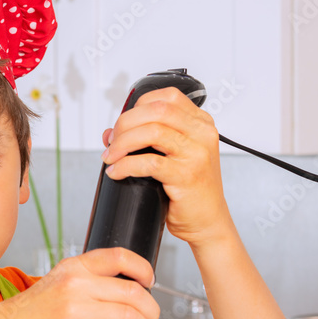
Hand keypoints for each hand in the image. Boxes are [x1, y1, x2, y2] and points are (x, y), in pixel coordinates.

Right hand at [0, 248, 158, 318]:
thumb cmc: (23, 317)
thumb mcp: (53, 285)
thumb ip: (83, 285)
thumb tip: (118, 299)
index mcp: (73, 268)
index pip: (118, 256)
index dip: (143, 269)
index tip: (150, 282)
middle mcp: (75, 285)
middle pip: (134, 293)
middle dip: (151, 314)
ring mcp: (73, 310)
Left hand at [100, 87, 232, 247]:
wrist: (207, 221)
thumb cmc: (190, 190)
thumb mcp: (173, 157)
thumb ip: (147, 140)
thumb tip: (110, 133)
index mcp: (201, 123)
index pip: (167, 97)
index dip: (138, 106)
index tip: (123, 124)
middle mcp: (202, 133)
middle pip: (156, 110)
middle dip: (125, 124)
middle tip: (113, 142)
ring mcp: (196, 153)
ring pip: (151, 131)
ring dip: (122, 143)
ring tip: (111, 157)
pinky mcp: (186, 175)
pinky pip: (148, 162)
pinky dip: (125, 166)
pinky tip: (116, 172)